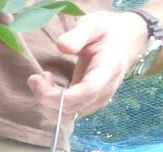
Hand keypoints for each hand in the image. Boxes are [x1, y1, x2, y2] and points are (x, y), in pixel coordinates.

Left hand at [27, 10, 151, 120]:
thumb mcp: (95, 24)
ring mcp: (96, 100)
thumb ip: (78, 35)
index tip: (38, 79)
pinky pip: (65, 114)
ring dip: (46, 103)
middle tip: (36, 76)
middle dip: (46, 97)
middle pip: (71, 109)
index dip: (58, 95)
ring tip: (42, 79)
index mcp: (108, 70)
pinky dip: (51, 105)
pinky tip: (48, 87)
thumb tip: (61, 46)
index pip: (85, 93)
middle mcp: (103, 91)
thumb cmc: (108, 31)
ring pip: (66, 117)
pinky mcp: (87, 103)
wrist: (126, 39)